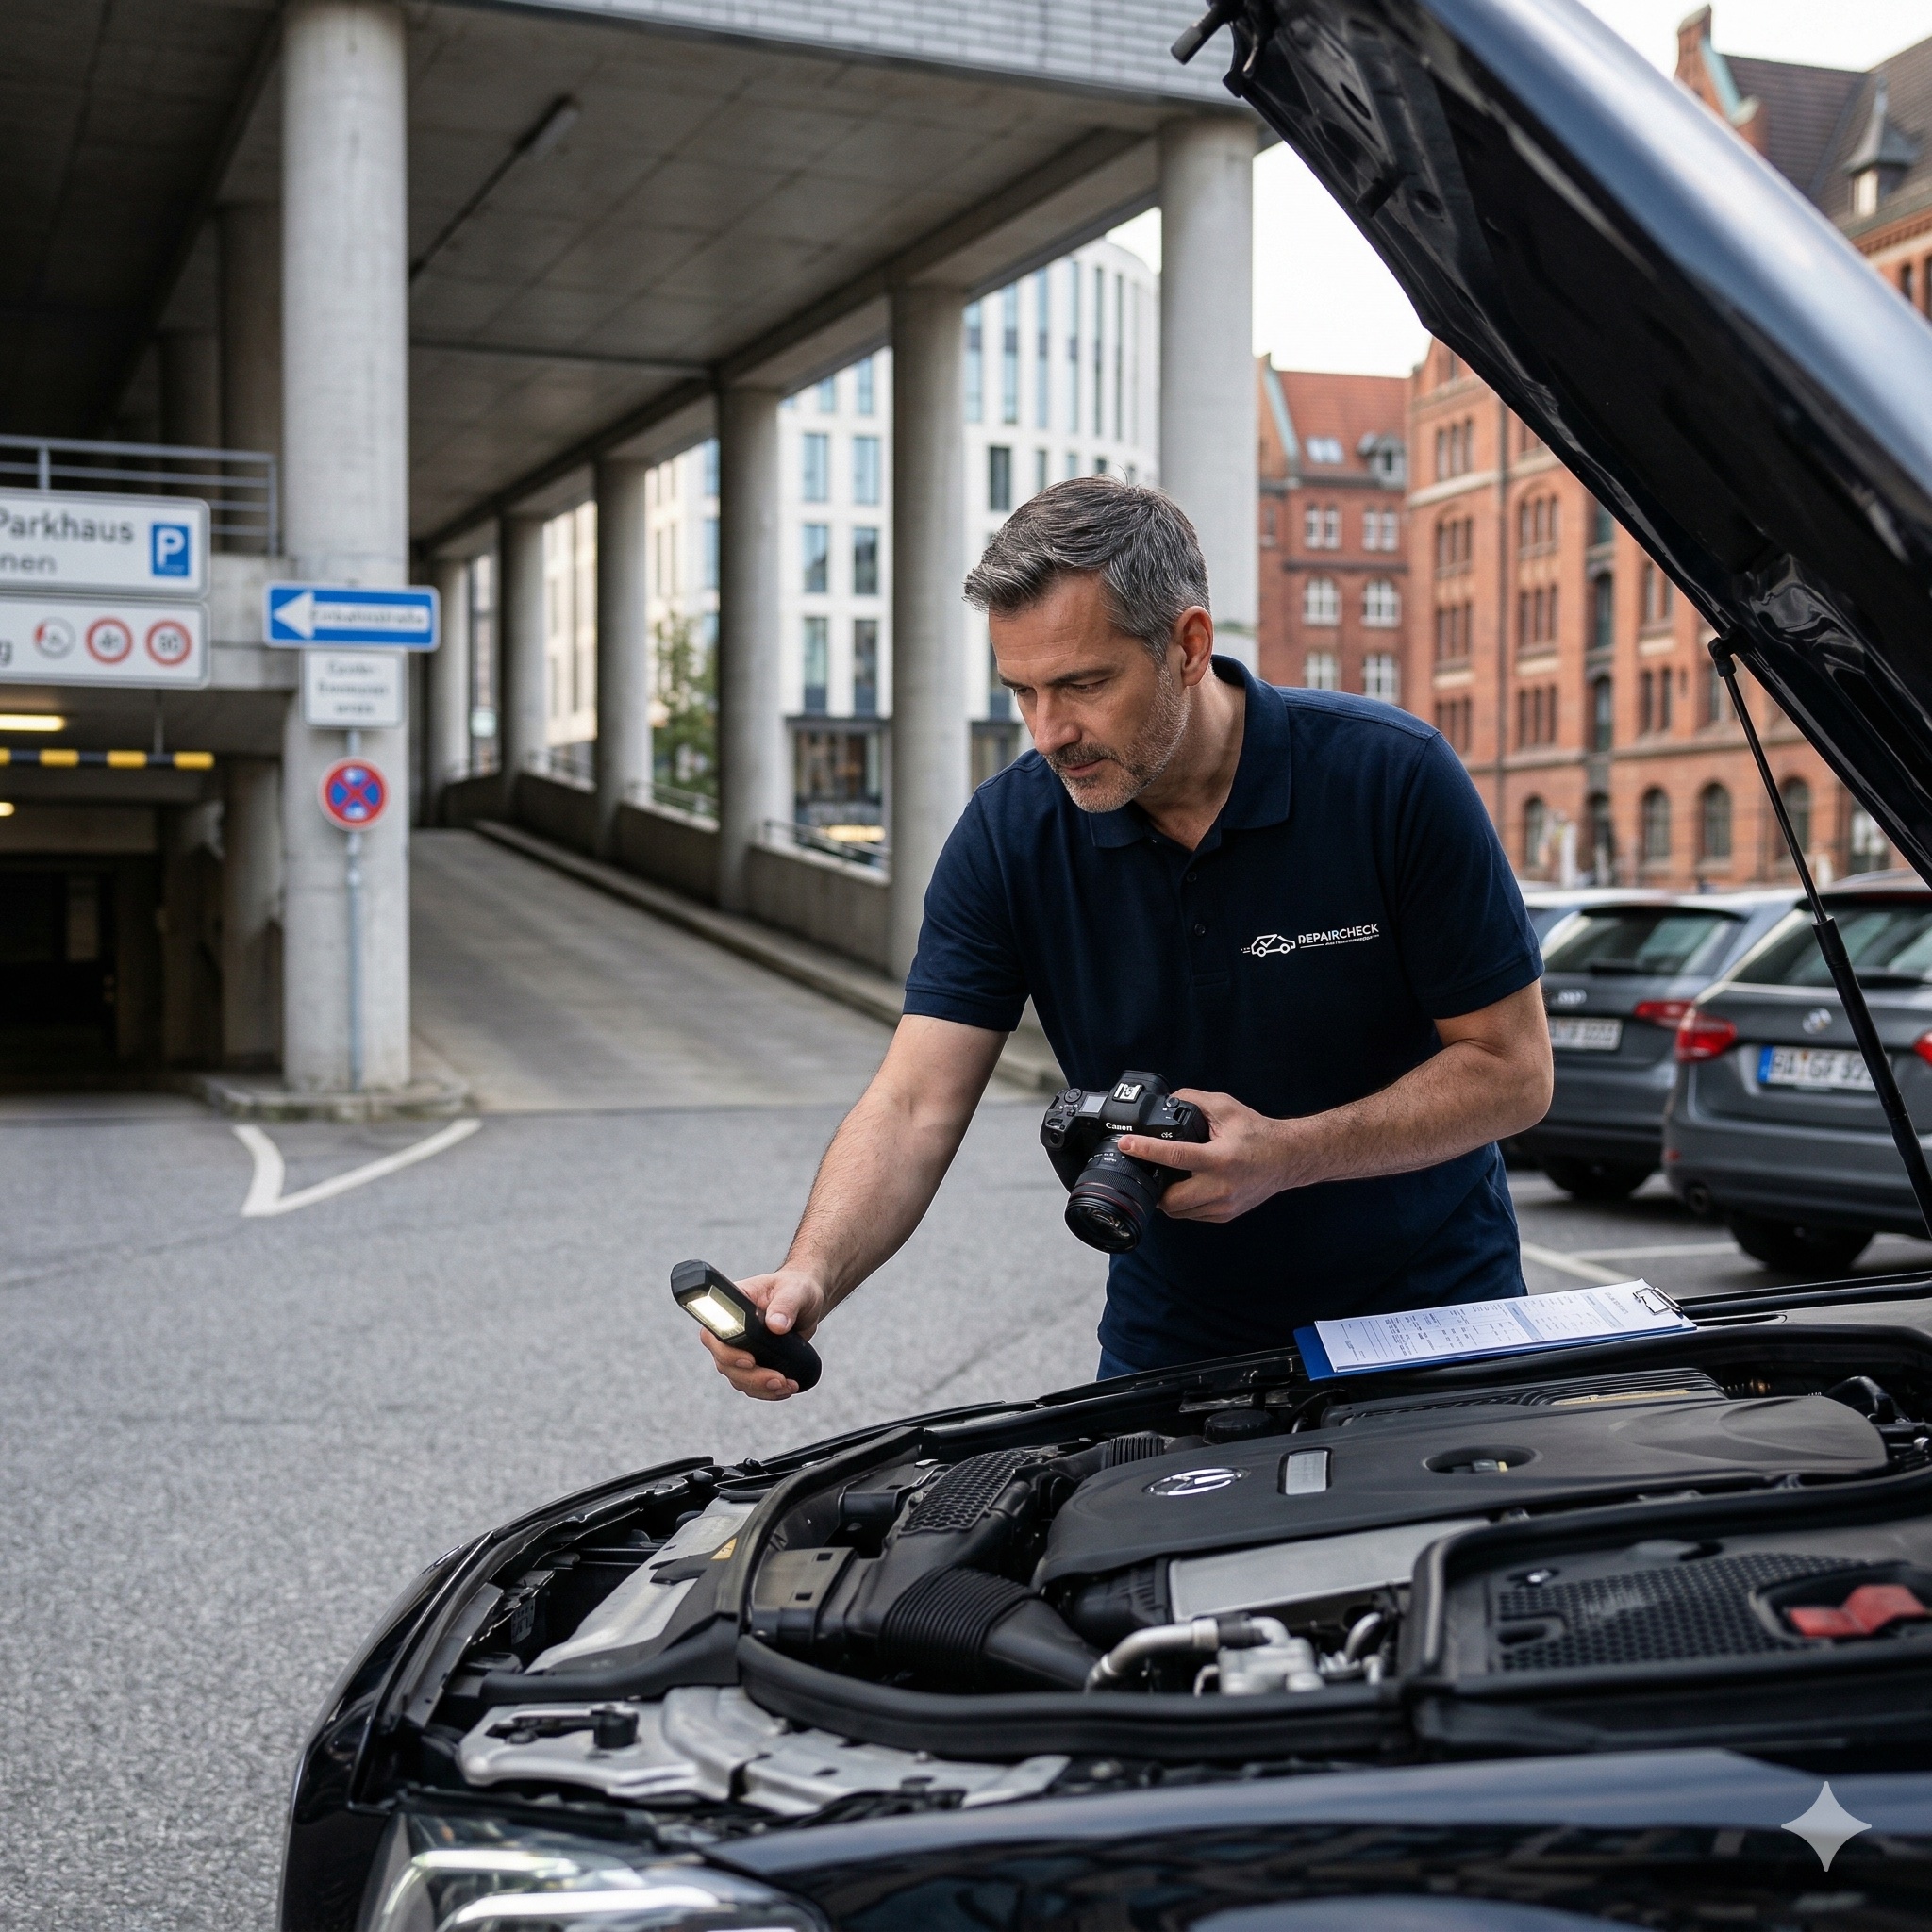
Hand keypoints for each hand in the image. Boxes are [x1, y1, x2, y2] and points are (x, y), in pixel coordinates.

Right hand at [697, 1267, 827, 1400]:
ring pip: (737, 1378)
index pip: (713, 1332)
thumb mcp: (795, 1291)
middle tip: (778, 1379)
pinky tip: (785, 1389)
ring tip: (787, 1386)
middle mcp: (729, 1330)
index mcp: (731, 1307)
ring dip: (761, 1387)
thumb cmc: (796, 1289)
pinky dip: (767, 1392)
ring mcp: (739, 1349)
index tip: (749, 1360)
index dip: (725, 1351)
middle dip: (751, 1376)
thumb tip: (777, 1325)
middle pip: (724, 1362)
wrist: (807, 1304)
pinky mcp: (753, 1363)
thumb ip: (786, 1304)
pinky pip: (751, 1385)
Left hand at [1118, 1089, 1302, 1223]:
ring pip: (1179, 1212)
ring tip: (1167, 1177)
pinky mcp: (1225, 1215)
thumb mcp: (1226, 1107)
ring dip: (1167, 1197)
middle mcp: (1221, 1187)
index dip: (1145, 1150)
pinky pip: (1192, 1215)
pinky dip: (1183, 1203)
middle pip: (1170, 1200)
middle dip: (1154, 1186)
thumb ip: (1193, 1100)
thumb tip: (1165, 1102)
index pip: (1174, 1156)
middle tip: (1148, 1169)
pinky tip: (1186, 1186)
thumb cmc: (1258, 1133)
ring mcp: (1224, 1206)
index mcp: (1220, 1159)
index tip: (1125, 1144)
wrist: (1288, 1158)